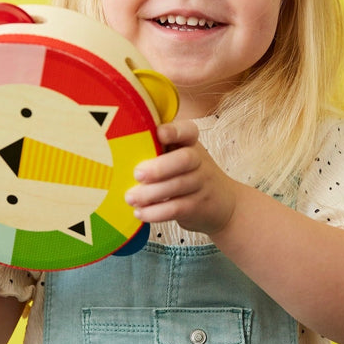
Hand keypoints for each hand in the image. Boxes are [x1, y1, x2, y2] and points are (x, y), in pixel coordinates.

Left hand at [124, 120, 237, 235]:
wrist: (226, 205)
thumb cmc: (191, 175)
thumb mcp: (181, 156)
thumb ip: (159, 150)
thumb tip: (118, 152)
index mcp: (191, 144)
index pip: (188, 131)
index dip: (174, 131)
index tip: (158, 134)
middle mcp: (199, 161)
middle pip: (185, 159)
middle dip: (160, 167)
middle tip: (138, 174)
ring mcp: (201, 184)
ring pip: (178, 185)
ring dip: (151, 193)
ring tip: (131, 198)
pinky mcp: (198, 206)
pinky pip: (177, 208)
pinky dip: (157, 212)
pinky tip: (141, 213)